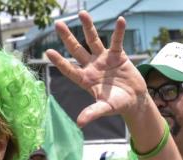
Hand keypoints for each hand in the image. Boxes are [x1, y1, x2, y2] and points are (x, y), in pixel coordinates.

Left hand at [45, 11, 147, 126]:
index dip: (59, 61)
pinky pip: (117, 41)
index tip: (48, 52)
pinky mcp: (118, 55)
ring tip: (82, 13)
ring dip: (88, 27)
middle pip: (76, 50)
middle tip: (57, 24)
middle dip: (67, 38)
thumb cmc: (117, 105)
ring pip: (93, 40)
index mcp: (85, 80)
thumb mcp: (105, 109)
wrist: (134, 100)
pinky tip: (121, 20)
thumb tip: (79, 123)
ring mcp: (103, 59)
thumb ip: (93, 113)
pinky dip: (119, 32)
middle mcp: (91, 67)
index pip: (69, 69)